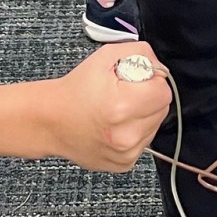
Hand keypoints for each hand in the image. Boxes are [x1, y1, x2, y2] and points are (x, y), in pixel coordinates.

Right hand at [48, 43, 172, 171]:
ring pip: (154, 126)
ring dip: (143, 115)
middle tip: (124, 93)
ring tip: (118, 110)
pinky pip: (144, 141)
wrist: (52, 121)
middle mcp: (125, 133)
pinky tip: (115, 126)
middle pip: (162, 109)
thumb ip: (140, 53)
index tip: (137, 80)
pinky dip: (135, 131)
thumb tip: (159, 68)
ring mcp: (125, 152)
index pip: (164, 91)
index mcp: (122, 105)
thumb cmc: (76, 89)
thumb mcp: (105, 57)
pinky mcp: (124, 163)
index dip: (152, 81)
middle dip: (149, 98)